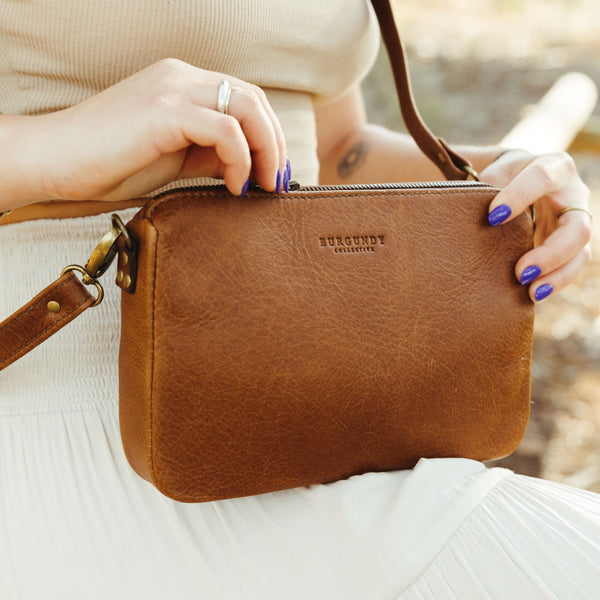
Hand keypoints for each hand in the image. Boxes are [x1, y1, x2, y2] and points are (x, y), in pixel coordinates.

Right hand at [28, 59, 286, 201]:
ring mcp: (172, 89)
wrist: (55, 160)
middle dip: (276, 144)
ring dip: (267, 150)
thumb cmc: (109, 162)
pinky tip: (235, 186)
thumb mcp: (174, 157)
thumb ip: (210, 154)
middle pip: (255, 100)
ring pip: (247, 108)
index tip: (274, 174)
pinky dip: (241, 159)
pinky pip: (224, 128)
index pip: (246, 99)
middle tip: (276, 183)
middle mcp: (181, 77)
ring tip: (262, 186)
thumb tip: (248, 166)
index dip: (270, 136)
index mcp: (183, 84)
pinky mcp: (163, 111)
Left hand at [480, 150, 591, 301]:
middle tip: (520, 271)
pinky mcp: (572, 245)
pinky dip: (554, 283)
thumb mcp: (496, 173)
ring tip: (531, 292)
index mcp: (554, 167)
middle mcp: (573, 195)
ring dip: (557, 276)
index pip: (542, 178)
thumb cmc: (504, 177)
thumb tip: (475, 208)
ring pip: (580, 253)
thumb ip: (487, 186)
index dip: (519, 196)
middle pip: (576, 227)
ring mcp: (576, 222)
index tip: (493, 217)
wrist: (520, 180)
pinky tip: (533, 295)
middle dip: (550, 253)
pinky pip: (572, 267)